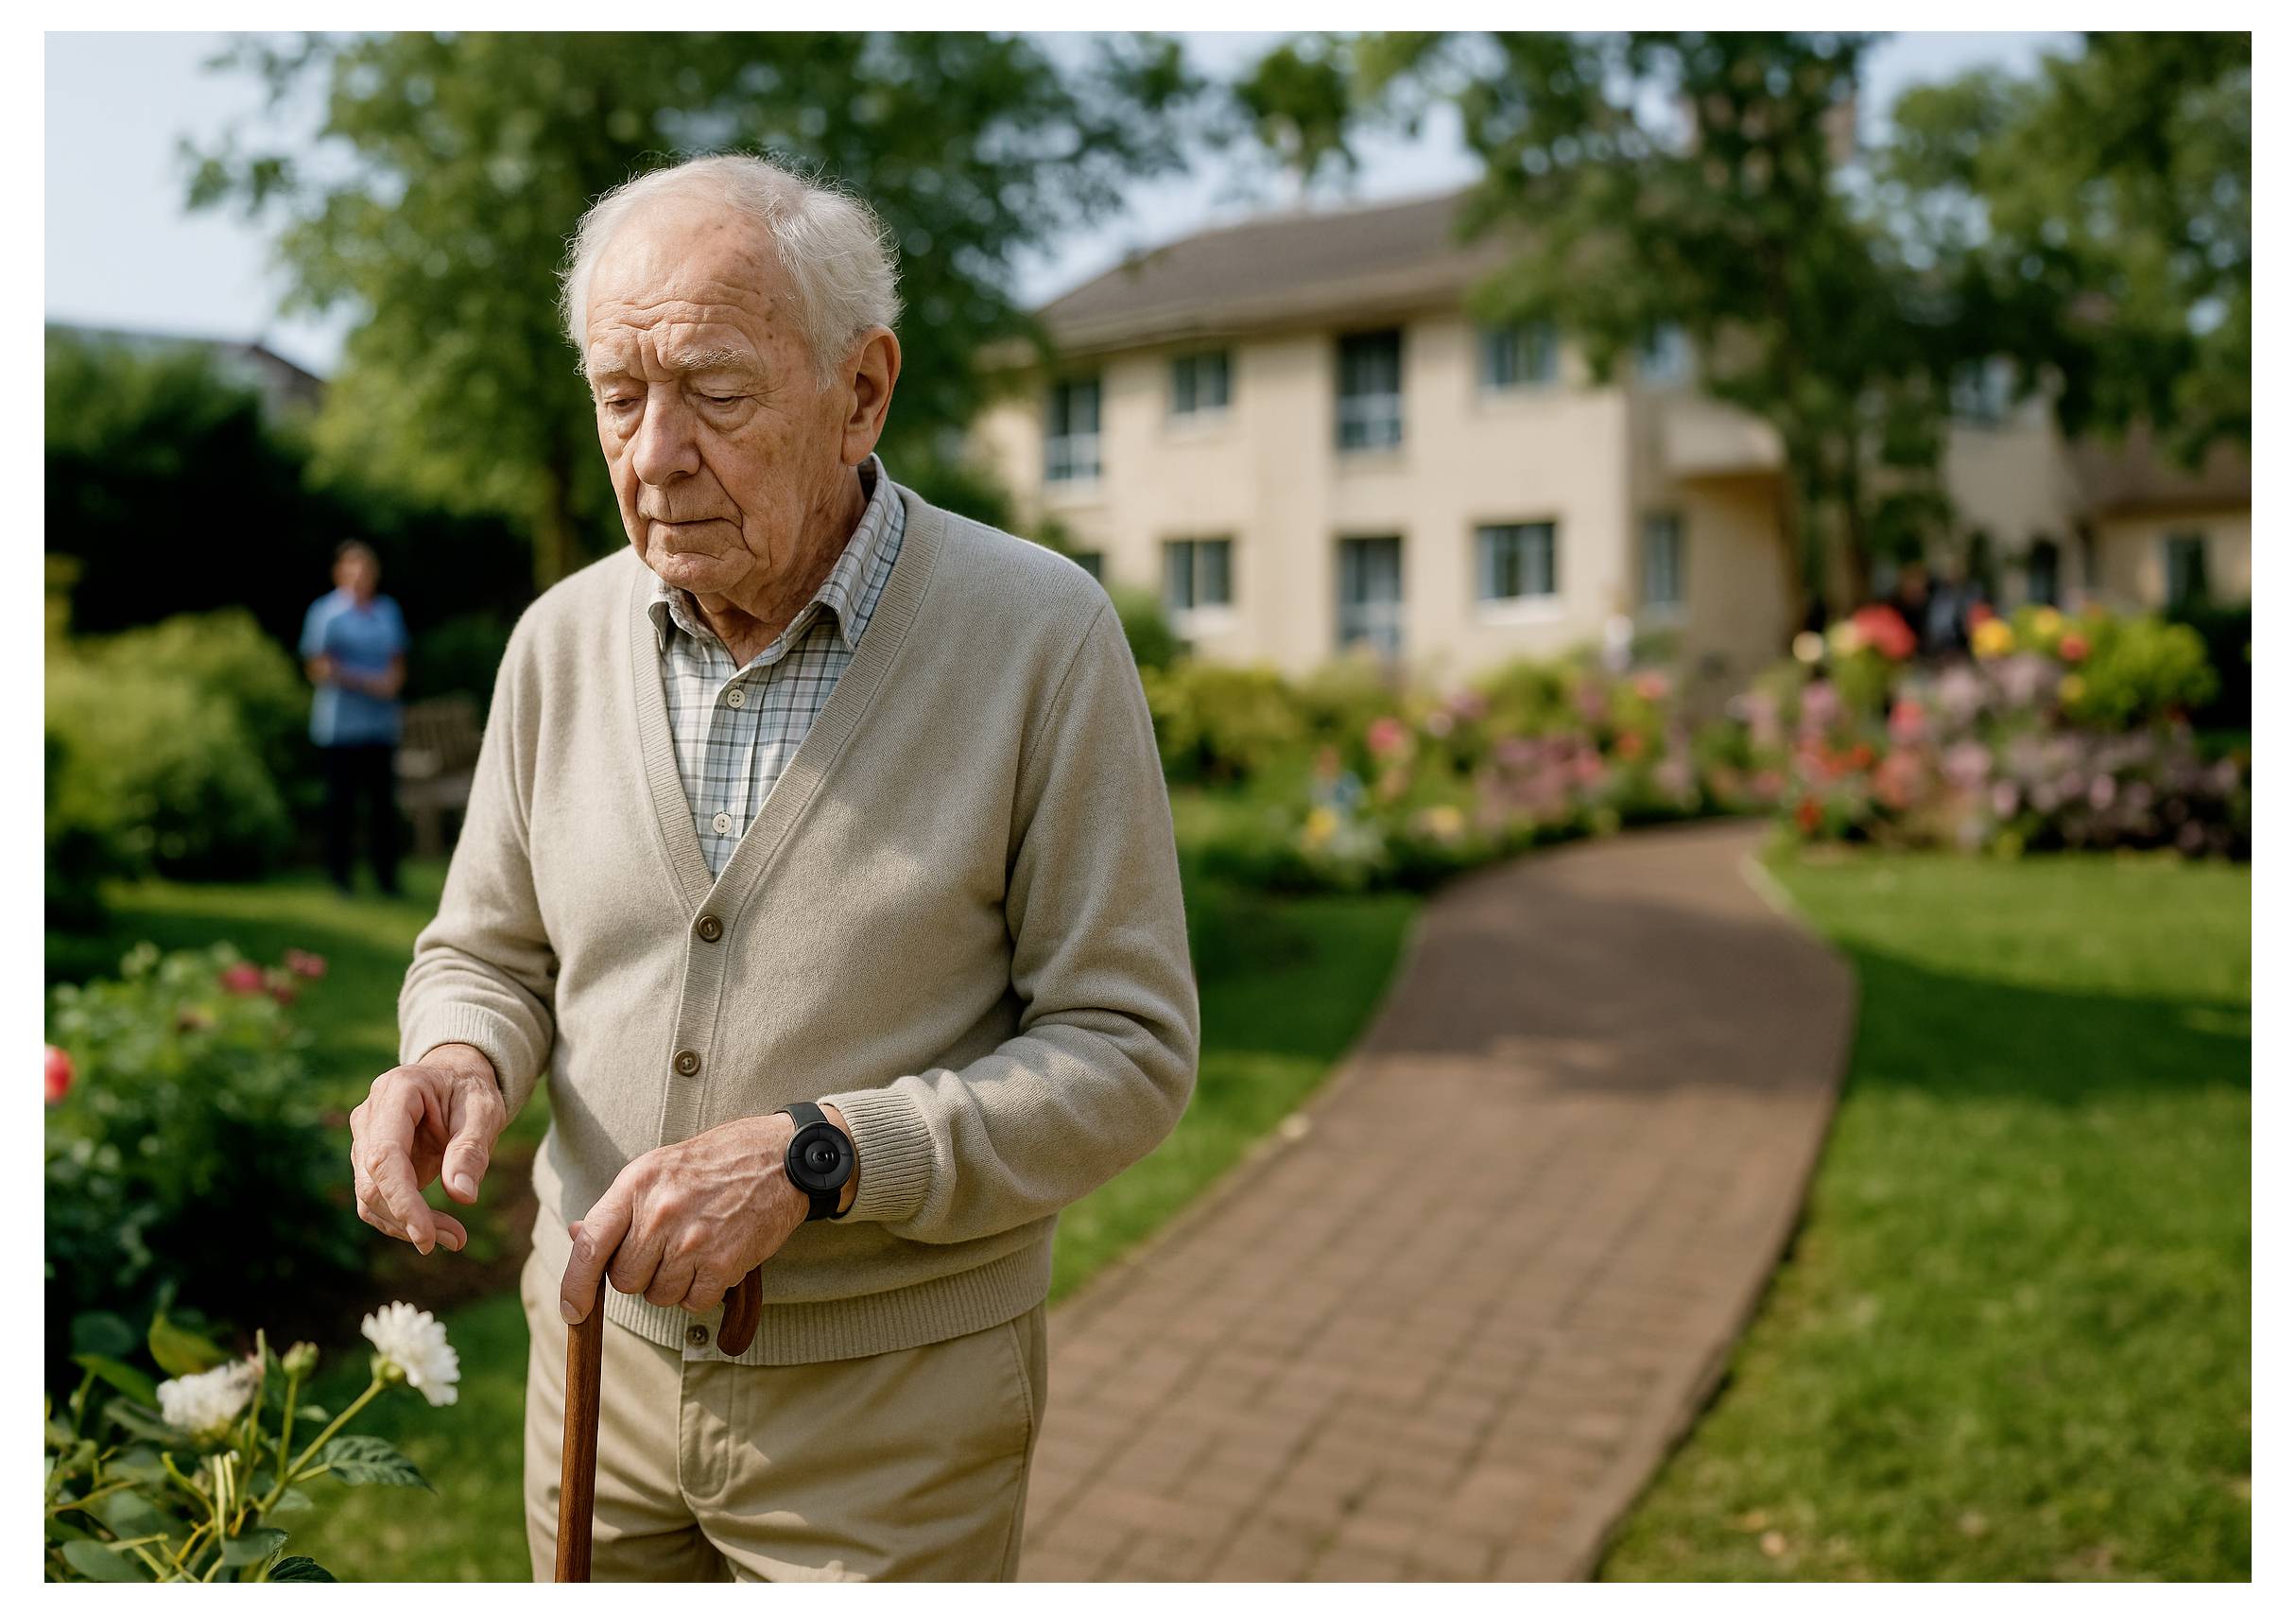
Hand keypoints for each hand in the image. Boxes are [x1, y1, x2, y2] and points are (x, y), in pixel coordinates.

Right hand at [348, 1043, 506, 1255]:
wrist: (455, 1078)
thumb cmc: (471, 1091)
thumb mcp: (485, 1112)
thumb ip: (471, 1150)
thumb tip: (462, 1197)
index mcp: (397, 1091)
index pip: (385, 1155)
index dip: (401, 1200)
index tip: (426, 1236)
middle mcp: (369, 1115)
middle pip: (372, 1180)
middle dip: (409, 1218)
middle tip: (456, 1239)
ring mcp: (364, 1138)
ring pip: (369, 1196)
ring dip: (406, 1225)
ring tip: (454, 1238)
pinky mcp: (369, 1161)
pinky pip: (376, 1199)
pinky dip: (402, 1219)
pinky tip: (435, 1230)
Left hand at [558, 1106, 851, 1323]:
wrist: (778, 1157)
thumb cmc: (714, 1163)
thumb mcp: (657, 1168)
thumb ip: (618, 1207)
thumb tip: (576, 1237)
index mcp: (636, 1185)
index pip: (590, 1246)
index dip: (574, 1286)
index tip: (573, 1311)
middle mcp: (660, 1213)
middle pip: (625, 1280)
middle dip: (641, 1274)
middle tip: (665, 1248)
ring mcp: (692, 1241)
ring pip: (659, 1295)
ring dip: (674, 1283)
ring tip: (696, 1248)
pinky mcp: (723, 1263)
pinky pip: (694, 1302)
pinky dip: (703, 1290)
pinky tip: (715, 1260)